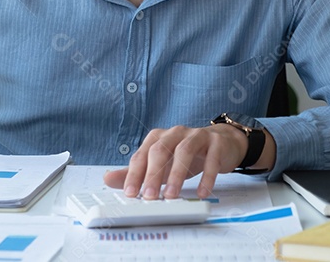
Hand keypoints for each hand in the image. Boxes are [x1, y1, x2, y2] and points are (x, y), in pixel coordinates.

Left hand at [103, 124, 274, 199]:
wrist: (222, 143)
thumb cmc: (187, 155)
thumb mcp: (160, 164)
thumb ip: (136, 172)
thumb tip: (107, 179)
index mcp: (158, 137)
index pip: (141, 155)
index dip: (134, 174)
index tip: (130, 193)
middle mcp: (175, 133)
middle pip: (160, 150)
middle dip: (152, 174)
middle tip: (148, 196)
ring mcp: (197, 136)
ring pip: (184, 151)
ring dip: (176, 175)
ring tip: (171, 195)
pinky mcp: (216, 143)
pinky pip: (211, 159)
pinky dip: (206, 177)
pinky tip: (202, 192)